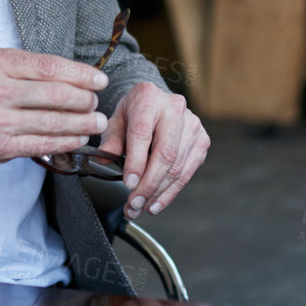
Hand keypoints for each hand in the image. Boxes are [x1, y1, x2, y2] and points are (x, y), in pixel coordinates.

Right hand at [0, 49, 108, 182]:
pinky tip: (77, 139)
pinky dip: (65, 142)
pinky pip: (41, 144)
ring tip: (97, 123)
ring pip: (53, 122)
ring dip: (82, 124)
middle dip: (86, 101)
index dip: (81, 74)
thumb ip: (23, 67)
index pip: (51, 66)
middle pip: (57, 95)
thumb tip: (68, 74)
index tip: (99, 80)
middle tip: (97, 104)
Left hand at [99, 83, 208, 219]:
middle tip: (134, 204)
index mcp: (148, 98)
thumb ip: (110, 141)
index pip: (143, 134)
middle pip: (165, 154)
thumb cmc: (134, 113)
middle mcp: (175, 108)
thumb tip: (103, 159)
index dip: (136, 162)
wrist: (156, 103)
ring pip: (176, 167)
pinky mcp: (202, 140)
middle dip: (148, 185)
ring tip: (140, 207)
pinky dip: (171, 192)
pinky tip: (156, 203)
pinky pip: (187, 172)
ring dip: (157, 193)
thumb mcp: (115, 121)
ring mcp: (192, 125)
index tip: (128, 185)